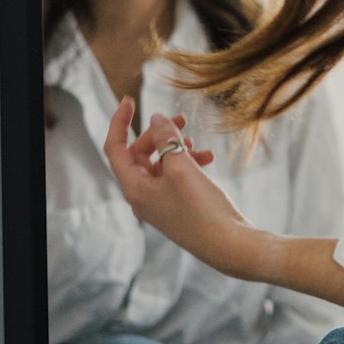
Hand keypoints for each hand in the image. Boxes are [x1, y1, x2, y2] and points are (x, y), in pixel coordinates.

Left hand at [104, 98, 264, 279]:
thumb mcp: (182, 167)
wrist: (228, 244)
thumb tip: (155, 118)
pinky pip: (176, 176)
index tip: (130, 99)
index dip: (120, 122)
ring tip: (199, 144)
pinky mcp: (178, 205)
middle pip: (140, 154)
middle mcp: (142, 196)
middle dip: (160, 134)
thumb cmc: (201, 209)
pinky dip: (189, 163)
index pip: (115, 148)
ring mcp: (160, 202)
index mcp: (134, 188)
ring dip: (178, 148)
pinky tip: (208, 158)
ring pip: (162, 163)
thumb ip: (166, 139)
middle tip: (182, 120)